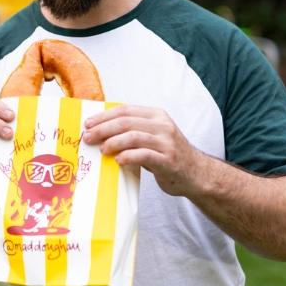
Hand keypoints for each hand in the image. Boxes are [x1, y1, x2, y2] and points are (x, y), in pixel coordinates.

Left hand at [83, 105, 207, 196]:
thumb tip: (99, 132)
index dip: (104, 116)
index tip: (87, 124)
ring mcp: (167, 142)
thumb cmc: (168, 155)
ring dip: (113, 142)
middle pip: (126, 122)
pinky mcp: (168, 160)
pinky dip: (128, 156)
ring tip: (101, 150)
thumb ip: (133, 131)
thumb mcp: (153, 136)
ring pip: (133, 136)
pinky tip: (118, 160)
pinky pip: (143, 155)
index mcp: (156, 115)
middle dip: (103, 129)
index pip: (125, 110)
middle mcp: (162, 125)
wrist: (197, 174)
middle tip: (87, 137)